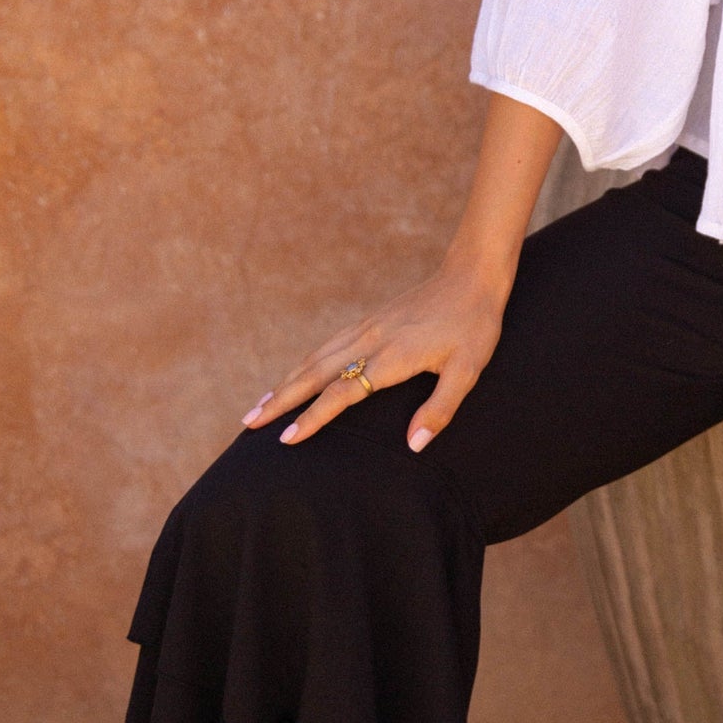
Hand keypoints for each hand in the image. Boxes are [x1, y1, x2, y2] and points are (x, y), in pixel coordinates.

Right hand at [241, 254, 510, 453]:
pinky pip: (326, 346)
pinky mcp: (368, 322)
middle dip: (280, 400)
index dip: (314, 417)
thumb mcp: (468, 371)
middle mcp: (370, 340)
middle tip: (248, 423)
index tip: (287, 439)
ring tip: (260, 406)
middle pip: (314, 373)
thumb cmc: (473, 326)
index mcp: (393, 357)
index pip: (342, 392)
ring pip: (315, 358)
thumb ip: (440, 410)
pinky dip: (302, 364)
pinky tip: (293, 376)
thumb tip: (413, 446)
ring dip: (285, 382)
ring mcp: (366, 328)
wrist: (470, 277)